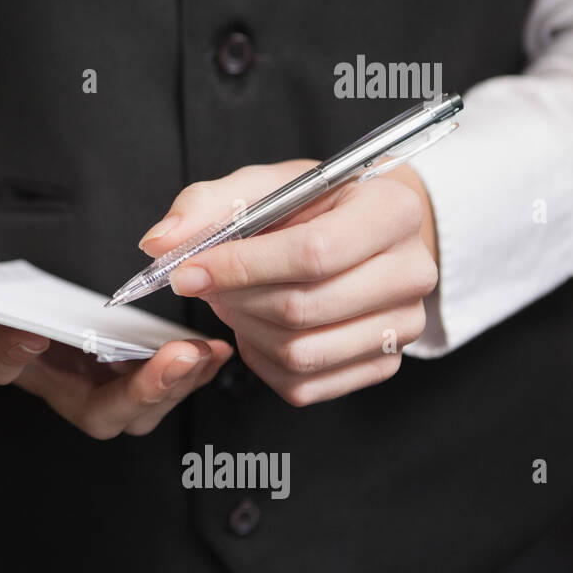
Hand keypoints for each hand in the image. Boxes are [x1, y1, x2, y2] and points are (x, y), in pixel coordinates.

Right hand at [0, 238, 234, 438]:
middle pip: (92, 412)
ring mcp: (75, 376)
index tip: (35, 332)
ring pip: (131, 407)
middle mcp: (39, 378)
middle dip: (138, 391)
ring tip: (205, 353)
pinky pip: (148, 383)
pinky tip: (212, 346)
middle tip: (175, 359)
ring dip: (173, 385)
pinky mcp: (102, 363)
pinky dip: (182, 370)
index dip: (12, 352)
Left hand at [138, 160, 438, 406]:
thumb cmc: (314, 206)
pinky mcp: (383, 364)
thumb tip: (159, 243)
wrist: (364, 232)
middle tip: (205, 283)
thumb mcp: (264, 186)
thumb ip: (207, 205)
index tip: (188, 271)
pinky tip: (256, 327)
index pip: (313, 253)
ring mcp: (403, 325)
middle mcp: (412, 272)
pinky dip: (262, 361)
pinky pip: (304, 386)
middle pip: (302, 308)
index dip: (240, 267)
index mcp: (392, 211)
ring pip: (300, 353)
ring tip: (233, 301)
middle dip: (235, 299)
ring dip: (245, 331)